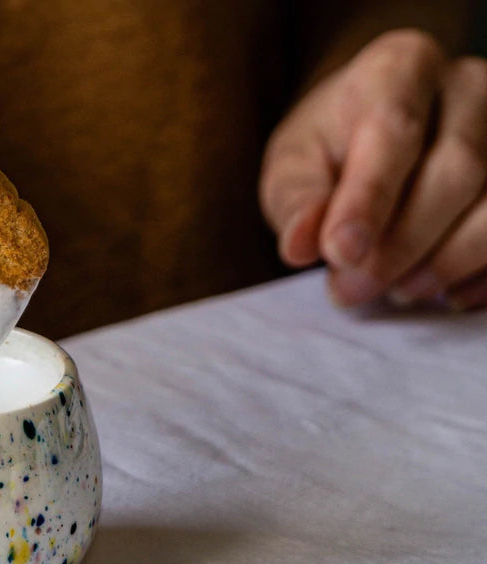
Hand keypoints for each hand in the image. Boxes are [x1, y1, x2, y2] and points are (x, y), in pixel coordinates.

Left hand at [260, 29, 486, 310]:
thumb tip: (301, 245)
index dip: (369, 199)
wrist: (371, 137)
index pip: (395, 130)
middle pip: (458, 169)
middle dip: (402, 244)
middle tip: (353, 289)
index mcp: (399, 69)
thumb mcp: (294, 168)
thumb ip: (296, 201)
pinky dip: (482, 274)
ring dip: (448, 261)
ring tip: (398, 290)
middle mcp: (468, 86)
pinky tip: (445, 295)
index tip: (341, 252)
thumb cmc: (331, 152)